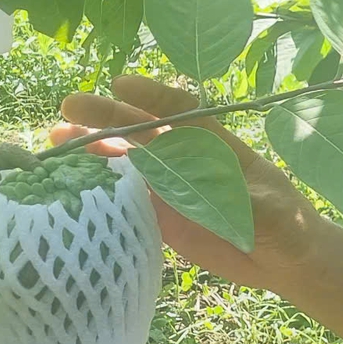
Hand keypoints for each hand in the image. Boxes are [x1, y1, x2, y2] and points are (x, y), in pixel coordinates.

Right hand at [51, 76, 322, 290]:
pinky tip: (71, 182)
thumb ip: (237, 198)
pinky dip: (100, 188)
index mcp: (213, 142)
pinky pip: (126, 197)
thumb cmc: (285, 222)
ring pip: (126, 160)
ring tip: (57, 139)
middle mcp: (186, 157)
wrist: (285, 259)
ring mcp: (171, 185)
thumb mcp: (267, 209)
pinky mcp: (162, 214)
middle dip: (106, 117)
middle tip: (69, 107)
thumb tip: (207, 188)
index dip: (150, 95)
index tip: (120, 84)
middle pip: (141, 130)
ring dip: (94, 148)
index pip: (178, 109)